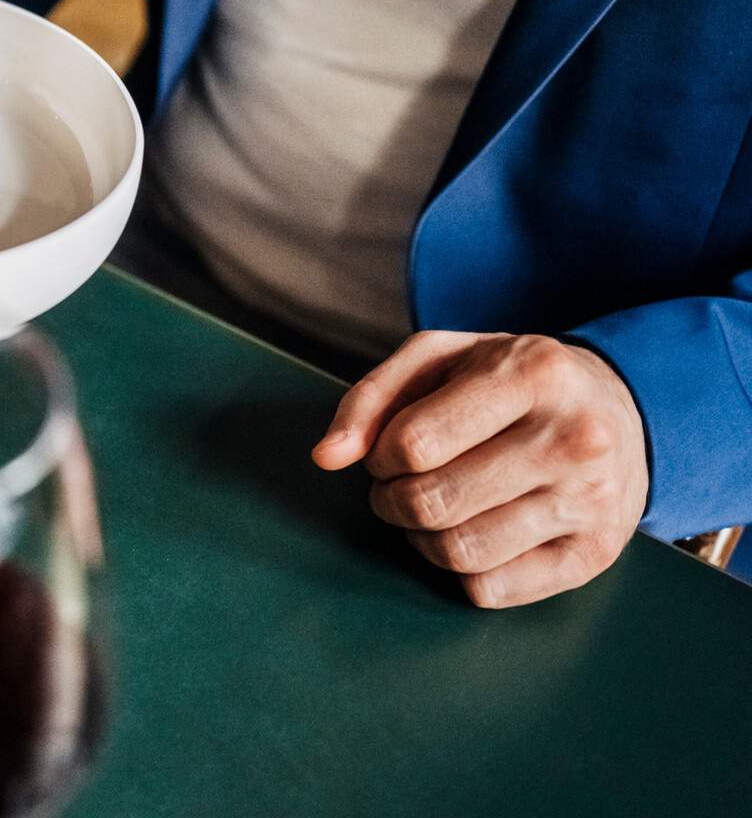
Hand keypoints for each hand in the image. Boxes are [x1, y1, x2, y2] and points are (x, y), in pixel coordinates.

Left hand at [313, 331, 647, 607]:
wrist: (622, 409)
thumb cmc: (510, 381)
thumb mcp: (441, 359)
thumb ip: (372, 398)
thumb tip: (327, 457)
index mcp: (533, 375)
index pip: (415, 443)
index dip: (380, 455)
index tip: (389, 451)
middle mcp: (574, 439)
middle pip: (432, 502)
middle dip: (391, 500)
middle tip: (399, 486)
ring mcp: (591, 501)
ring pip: (461, 552)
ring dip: (421, 538)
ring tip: (431, 509)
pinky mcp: (595, 553)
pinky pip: (493, 590)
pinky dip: (461, 571)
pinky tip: (471, 532)